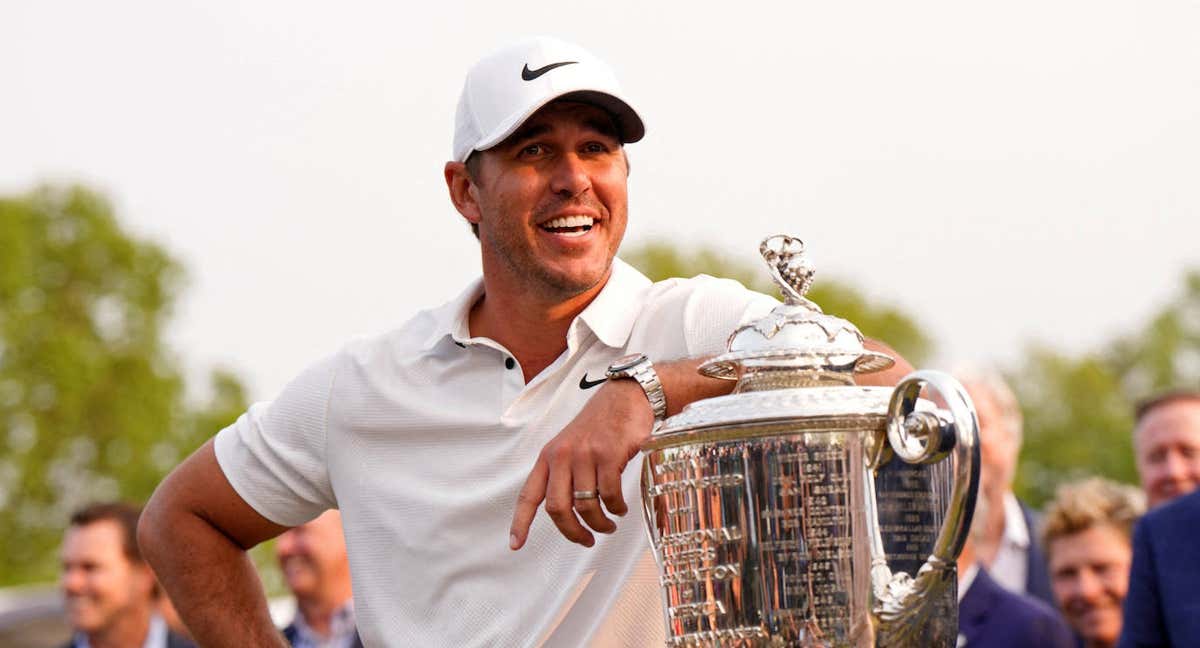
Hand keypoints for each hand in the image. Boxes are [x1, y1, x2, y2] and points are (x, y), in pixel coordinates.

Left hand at [509, 378, 654, 548]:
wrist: (625, 398)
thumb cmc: (599, 425)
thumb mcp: (570, 445)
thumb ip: (563, 473)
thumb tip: (566, 512)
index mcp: (548, 456)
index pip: (529, 494)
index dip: (520, 522)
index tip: (515, 544)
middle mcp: (562, 456)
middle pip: (557, 508)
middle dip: (572, 532)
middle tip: (586, 540)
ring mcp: (585, 455)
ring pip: (585, 505)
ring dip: (599, 523)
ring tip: (609, 525)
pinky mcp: (608, 454)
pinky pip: (610, 494)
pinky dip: (616, 508)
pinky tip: (620, 508)